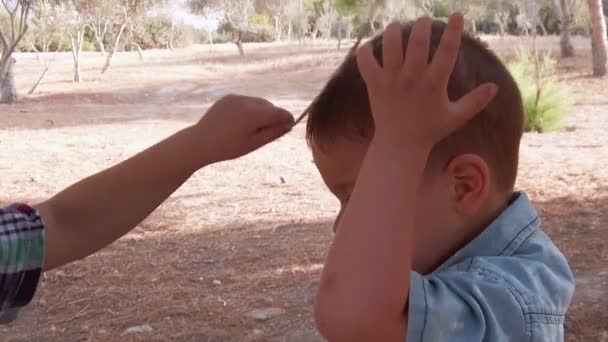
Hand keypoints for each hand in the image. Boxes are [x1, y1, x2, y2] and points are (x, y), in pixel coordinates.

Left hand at [194, 94, 294, 165]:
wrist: (200, 142)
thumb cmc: (228, 148)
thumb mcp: (254, 143)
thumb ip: (273, 133)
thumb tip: (289, 125)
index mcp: (253, 114)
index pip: (279, 112)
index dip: (287, 119)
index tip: (289, 126)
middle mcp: (246, 101)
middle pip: (269, 106)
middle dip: (272, 116)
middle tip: (267, 132)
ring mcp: (236, 97)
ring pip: (259, 102)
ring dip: (261, 112)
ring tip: (252, 128)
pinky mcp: (229, 97)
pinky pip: (247, 101)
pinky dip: (249, 109)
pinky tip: (241, 122)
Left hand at [356, 14, 497, 151]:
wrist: (400, 145)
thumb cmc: (430, 130)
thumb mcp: (456, 117)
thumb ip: (475, 101)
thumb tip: (495, 87)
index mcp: (434, 83)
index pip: (448, 50)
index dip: (454, 30)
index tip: (457, 15)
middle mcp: (412, 78)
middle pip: (418, 41)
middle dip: (422, 25)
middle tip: (424, 21)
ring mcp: (391, 80)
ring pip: (390, 45)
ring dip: (394, 31)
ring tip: (397, 27)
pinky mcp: (374, 84)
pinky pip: (365, 61)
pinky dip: (366, 51)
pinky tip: (371, 46)